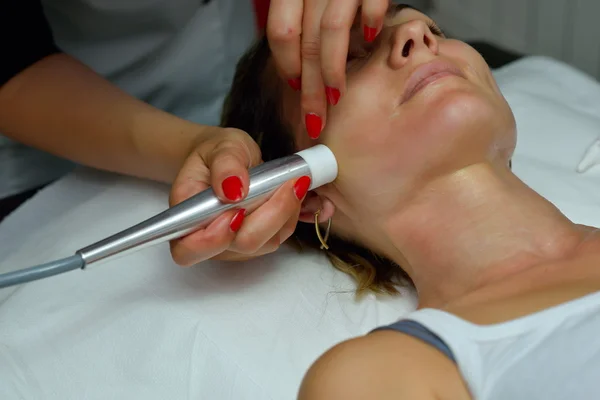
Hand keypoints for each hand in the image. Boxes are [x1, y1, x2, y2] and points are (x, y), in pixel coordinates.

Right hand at [168, 126, 310, 264]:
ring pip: (266, 242)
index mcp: (186, 219)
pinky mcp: (259, 241)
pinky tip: (291, 192)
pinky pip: (280, 235)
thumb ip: (224, 166)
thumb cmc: (216, 154)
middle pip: (241, 245)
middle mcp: (209, 240)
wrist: (227, 159)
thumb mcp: (220, 147)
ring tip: (291, 181)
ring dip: (284, 212)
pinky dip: (290, 214)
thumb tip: (233, 190)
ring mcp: (235, 245)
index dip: (213, 239)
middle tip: (286, 184)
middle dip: (269, 216)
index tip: (237, 211)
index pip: (189, 250)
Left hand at [267, 0, 389, 138]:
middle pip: (305, 42)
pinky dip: (369, 26)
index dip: (286, 64)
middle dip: (309, 87)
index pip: (281, 32)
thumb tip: (303, 62)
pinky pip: (370, 6)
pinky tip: (369, 41)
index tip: (295, 88)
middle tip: (315, 117)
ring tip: (337, 95)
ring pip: (331, 32)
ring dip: (333, 70)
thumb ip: (303, 17)